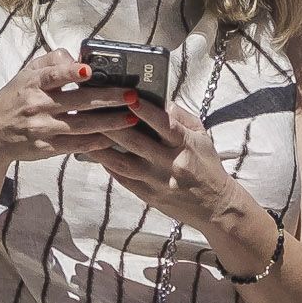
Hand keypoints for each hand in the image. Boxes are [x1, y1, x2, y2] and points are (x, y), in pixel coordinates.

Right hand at [0, 49, 144, 171]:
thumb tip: (79, 59)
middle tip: (131, 95)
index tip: (89, 71)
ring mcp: (43, 128)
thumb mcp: (25, 74)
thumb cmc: (13, 100)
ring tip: (132, 117)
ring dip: (109, 122)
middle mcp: (38, 105)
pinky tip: (113, 138)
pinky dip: (95, 142)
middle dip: (108, 98)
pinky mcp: (46, 147)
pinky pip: (76, 145)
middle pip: (78, 101)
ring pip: (82, 125)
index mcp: (33, 83)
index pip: (53, 75)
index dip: (70, 72)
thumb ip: (51, 62)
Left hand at [86, 90, 257, 250]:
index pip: (165, 124)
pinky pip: (122, 178)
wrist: (215, 206)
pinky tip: (94, 151)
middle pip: (136, 143)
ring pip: (123, 163)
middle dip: (113, 124)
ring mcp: (157, 181)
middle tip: (93, 109)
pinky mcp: (148, 196)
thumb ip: (180, 117)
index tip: (129, 96)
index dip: (146, 111)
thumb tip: (157, 98)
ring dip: (101, 146)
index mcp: (186, 145)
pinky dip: (107, 164)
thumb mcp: (202, 136)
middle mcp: (170, 163)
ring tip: (86, 131)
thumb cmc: (206, 164)